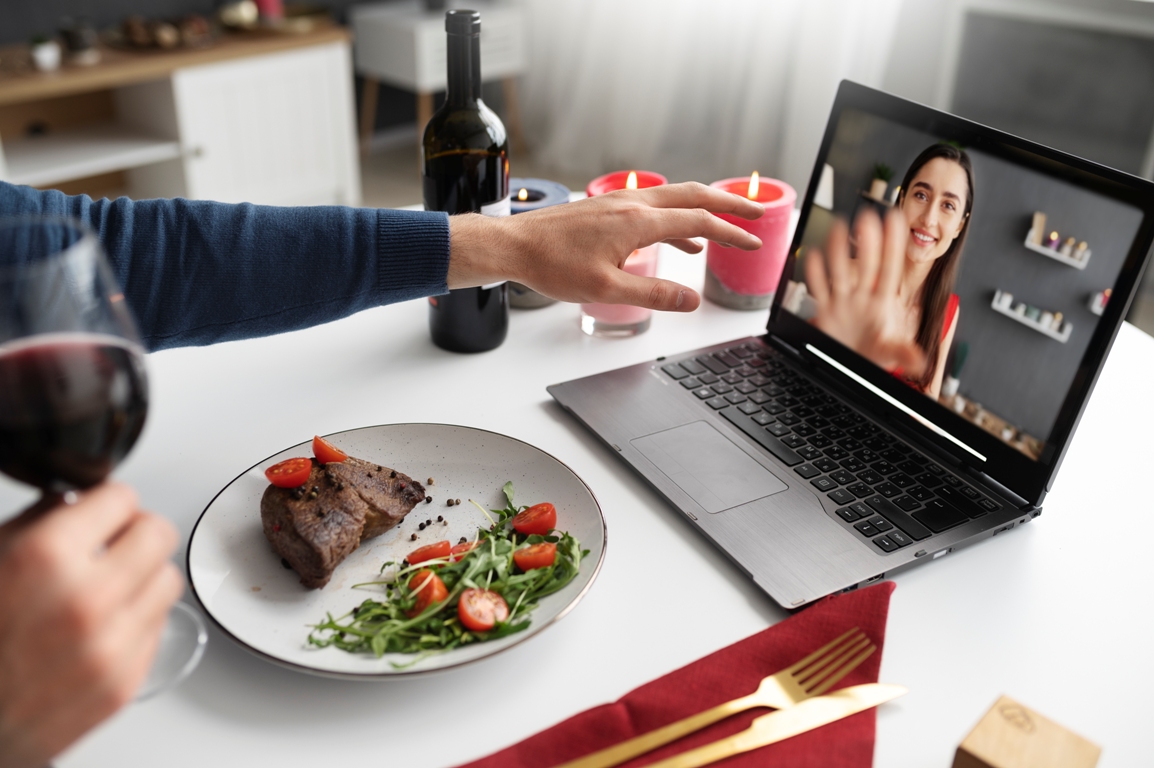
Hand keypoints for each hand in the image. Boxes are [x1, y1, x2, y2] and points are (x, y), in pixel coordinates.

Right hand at [0, 483, 182, 767]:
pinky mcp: (124, 683)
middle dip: (136, 533)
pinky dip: (137, 620)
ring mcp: (110, 646)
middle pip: (159, 534)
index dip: (108, 503)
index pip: (122, 498)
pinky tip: (102, 627)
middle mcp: (86, 600)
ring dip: (143, 577)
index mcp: (46, 558)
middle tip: (116, 543)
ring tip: (109, 588)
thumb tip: (79, 502)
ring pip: (168, 580)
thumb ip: (40, 522)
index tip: (102, 511)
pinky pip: (158, 627)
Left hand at [447, 181, 764, 310]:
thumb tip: (692, 299)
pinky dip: (676, 220)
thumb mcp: (607, 289)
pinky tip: (681, 240)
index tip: (755, 241)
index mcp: (637, 220)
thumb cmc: (552, 265)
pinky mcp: (607, 208)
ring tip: (725, 227)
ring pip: (673, 198)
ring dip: (704, 209)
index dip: (731, 233)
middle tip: (758, 213)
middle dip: (729, 204)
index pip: (699, 221)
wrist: (513, 246)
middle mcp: (632, 203)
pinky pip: (654, 208)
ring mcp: (618, 202)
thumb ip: (654, 293)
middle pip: (693, 195)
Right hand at [805, 207, 924, 374]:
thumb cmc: (873, 354)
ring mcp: (843, 303)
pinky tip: (813, 256)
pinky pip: (819, 290)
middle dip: (867, 241)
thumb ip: (904, 353)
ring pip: (841, 272)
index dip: (893, 245)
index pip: (890, 269)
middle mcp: (862, 298)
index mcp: (882, 303)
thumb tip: (920, 361)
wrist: (851, 366)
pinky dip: (815, 274)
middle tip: (868, 216)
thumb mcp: (891, 353)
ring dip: (838, 250)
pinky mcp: (825, 312)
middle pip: (867, 266)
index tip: (896, 220)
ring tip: (839, 226)